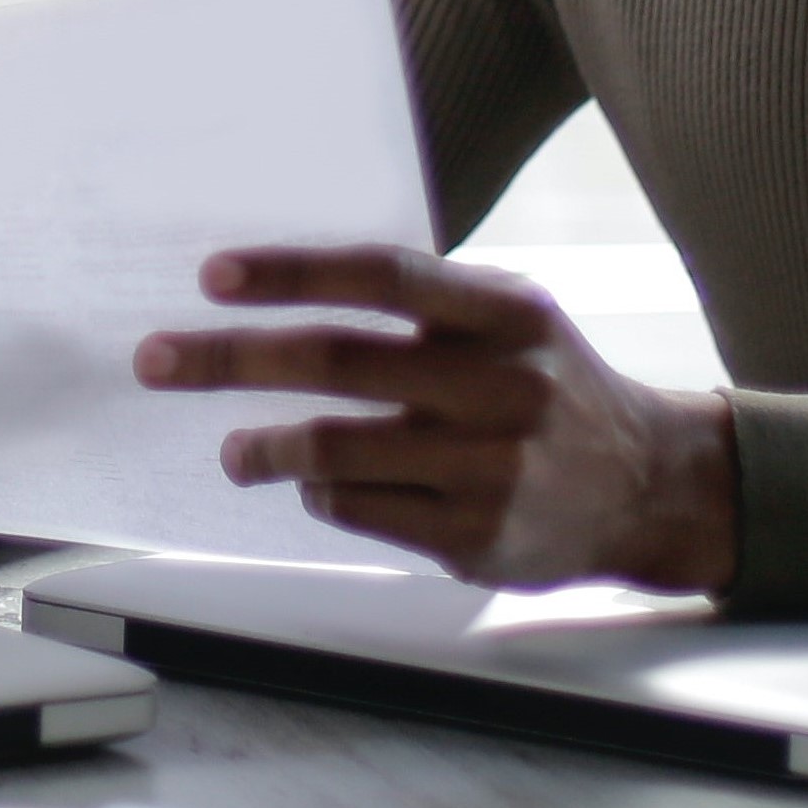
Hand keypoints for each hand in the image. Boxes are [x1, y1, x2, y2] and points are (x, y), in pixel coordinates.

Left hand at [137, 245, 736, 591]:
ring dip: (265, 447)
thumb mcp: (512, 319)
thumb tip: (284, 290)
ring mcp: (488, 466)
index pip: (382, 278)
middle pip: (337, 363)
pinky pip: (364, 510)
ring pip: (338, 450)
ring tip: (233, 452)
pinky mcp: (476, 534)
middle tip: (157, 361)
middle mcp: (499, 385)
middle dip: (230, 359)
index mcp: (505, 313)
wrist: (650, 486)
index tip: (214, 277)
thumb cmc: (551, 386)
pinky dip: (323, 495)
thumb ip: (422, 305)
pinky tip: (314, 488)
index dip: (293, 273)